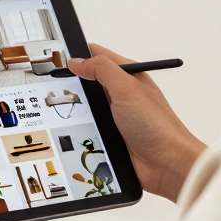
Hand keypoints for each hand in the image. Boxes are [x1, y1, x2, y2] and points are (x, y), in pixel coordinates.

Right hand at [69, 43, 206, 200]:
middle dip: (71, 86)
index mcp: (127, 76)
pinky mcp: (110, 136)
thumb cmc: (156, 125)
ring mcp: (115, 116)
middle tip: (53, 88)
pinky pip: (87, 129)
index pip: (98, 57)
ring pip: (84, 108)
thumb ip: (102, 69)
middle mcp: (121, 95)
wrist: (167, 164)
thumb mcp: (126, 88)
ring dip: (75, 110)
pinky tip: (71, 132)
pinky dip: (79, 130)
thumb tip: (77, 61)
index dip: (79, 56)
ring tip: (60, 112)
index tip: (58, 60)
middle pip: (87, 84)